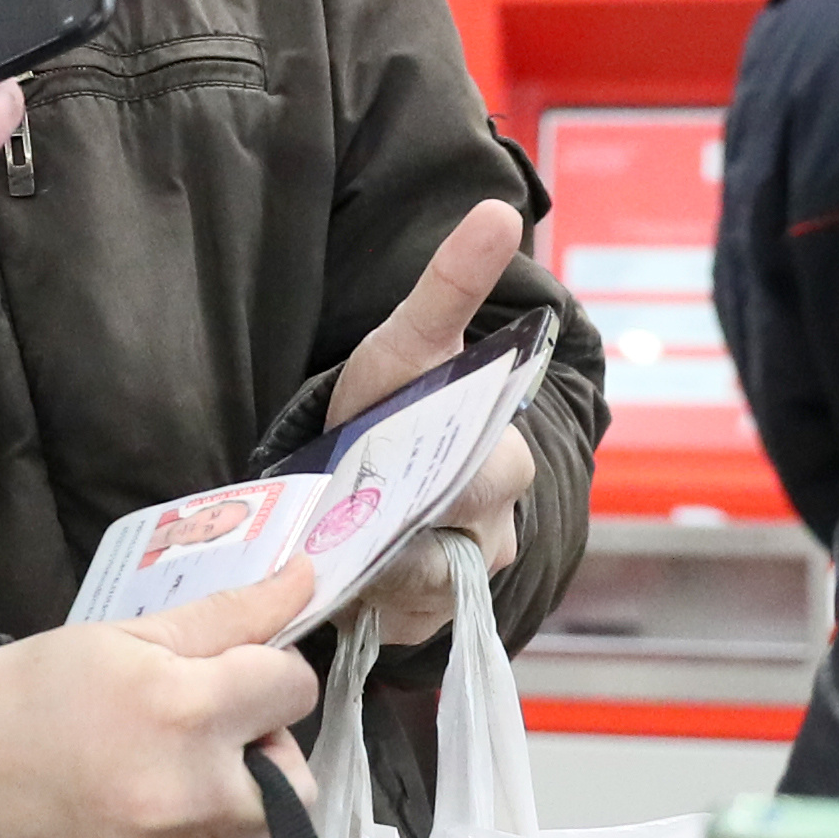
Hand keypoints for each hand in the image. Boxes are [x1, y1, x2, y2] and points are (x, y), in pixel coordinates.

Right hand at [0, 571, 325, 837]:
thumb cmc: (34, 690)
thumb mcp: (128, 636)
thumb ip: (228, 616)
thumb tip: (308, 577)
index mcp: (187, 712)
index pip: (293, 689)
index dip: (266, 672)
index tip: (223, 675)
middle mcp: (192, 798)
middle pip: (297, 778)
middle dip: (262, 748)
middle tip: (198, 729)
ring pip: (260, 833)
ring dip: (236, 799)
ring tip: (165, 771)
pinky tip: (136, 813)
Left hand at [329, 202, 537, 636]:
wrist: (365, 459)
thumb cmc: (396, 396)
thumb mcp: (413, 339)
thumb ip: (451, 282)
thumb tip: (499, 209)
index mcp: (502, 460)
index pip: (488, 478)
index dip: (440, 480)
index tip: (395, 470)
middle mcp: (498, 528)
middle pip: (459, 547)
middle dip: (399, 532)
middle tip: (347, 510)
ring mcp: (467, 579)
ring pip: (427, 593)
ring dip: (378, 573)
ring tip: (336, 542)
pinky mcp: (427, 621)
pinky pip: (402, 628)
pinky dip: (368, 608)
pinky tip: (341, 580)